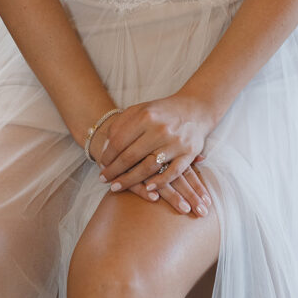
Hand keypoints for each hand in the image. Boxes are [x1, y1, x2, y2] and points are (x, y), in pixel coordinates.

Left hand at [95, 95, 213, 196]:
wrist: (196, 108)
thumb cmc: (163, 111)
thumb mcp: (141, 109)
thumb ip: (122, 123)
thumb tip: (107, 146)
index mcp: (146, 116)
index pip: (120, 141)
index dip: (108, 155)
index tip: (101, 164)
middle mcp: (160, 129)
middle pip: (130, 156)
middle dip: (114, 171)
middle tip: (104, 179)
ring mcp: (175, 142)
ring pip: (148, 167)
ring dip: (130, 180)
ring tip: (116, 187)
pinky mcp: (188, 153)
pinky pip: (172, 172)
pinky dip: (160, 182)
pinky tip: (148, 189)